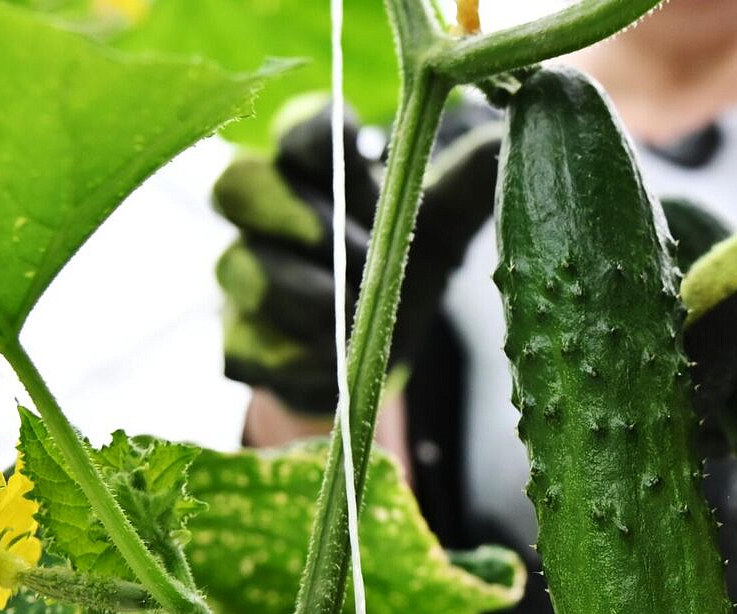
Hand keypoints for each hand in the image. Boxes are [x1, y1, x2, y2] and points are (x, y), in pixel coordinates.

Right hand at [212, 97, 500, 415]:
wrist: (376, 352)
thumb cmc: (402, 265)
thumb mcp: (443, 223)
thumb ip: (470, 180)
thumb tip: (501, 138)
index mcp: (310, 166)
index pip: (296, 128)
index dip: (318, 134)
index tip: (358, 146)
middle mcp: (260, 210)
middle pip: (238, 183)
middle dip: (302, 219)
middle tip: (360, 255)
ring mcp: (238, 273)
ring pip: (239, 267)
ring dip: (308, 297)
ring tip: (356, 320)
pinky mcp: (235, 340)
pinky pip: (245, 343)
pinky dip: (296, 358)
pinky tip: (331, 363)